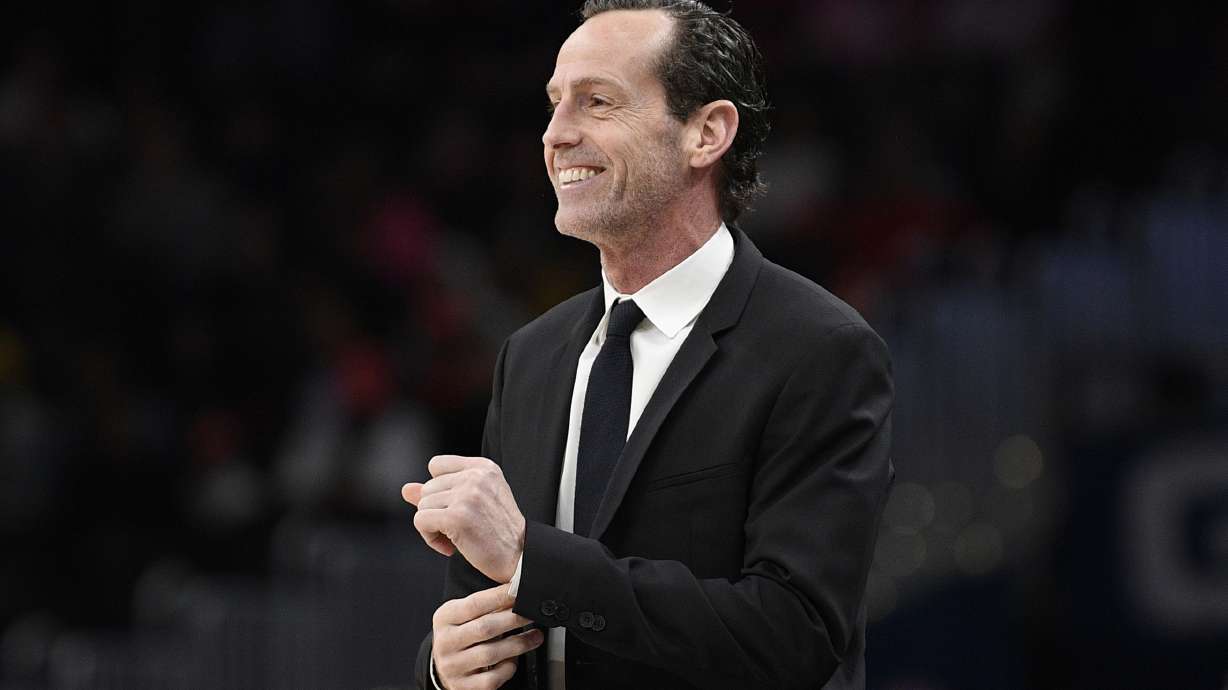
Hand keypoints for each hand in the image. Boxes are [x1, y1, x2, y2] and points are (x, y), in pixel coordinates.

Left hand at [402, 455, 526, 582]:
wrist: (520, 557)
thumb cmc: (498, 532)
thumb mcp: (473, 502)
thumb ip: (441, 491)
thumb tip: (406, 489)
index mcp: (483, 467)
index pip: (436, 465)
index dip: (439, 490)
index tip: (456, 508)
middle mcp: (475, 476)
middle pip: (427, 488)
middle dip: (436, 511)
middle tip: (458, 529)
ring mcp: (466, 495)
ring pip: (422, 506)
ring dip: (433, 527)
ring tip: (456, 538)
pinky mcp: (457, 517)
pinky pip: (421, 521)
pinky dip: (430, 538)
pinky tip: (450, 547)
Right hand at [431, 584, 543, 689]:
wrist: (444, 666)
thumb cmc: (460, 635)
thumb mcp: (462, 614)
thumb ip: (485, 604)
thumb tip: (515, 592)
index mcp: (444, 619)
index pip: (474, 604)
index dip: (500, 596)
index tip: (519, 591)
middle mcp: (445, 643)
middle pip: (484, 628)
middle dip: (514, 619)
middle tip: (531, 614)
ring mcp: (453, 667)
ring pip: (491, 654)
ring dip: (519, 643)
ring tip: (535, 636)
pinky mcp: (463, 686)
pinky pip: (492, 678)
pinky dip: (508, 667)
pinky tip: (514, 658)